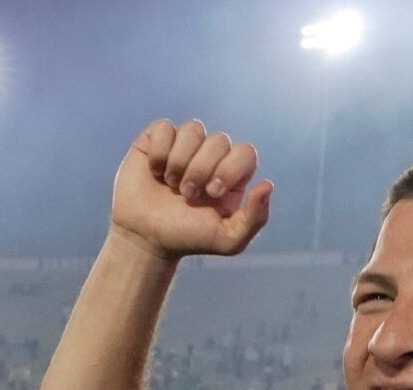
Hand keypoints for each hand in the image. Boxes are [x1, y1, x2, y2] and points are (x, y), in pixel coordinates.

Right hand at [110, 119, 273, 262]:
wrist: (145, 239)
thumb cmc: (186, 239)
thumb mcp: (227, 240)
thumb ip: (254, 219)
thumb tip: (267, 185)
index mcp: (233, 175)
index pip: (246, 153)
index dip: (229, 168)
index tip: (212, 193)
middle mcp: (211, 156)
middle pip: (219, 140)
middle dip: (201, 170)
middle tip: (187, 195)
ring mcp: (184, 145)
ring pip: (194, 129)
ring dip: (180, 161)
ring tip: (171, 184)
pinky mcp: (157, 141)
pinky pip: (165, 127)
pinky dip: (159, 152)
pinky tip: (155, 172)